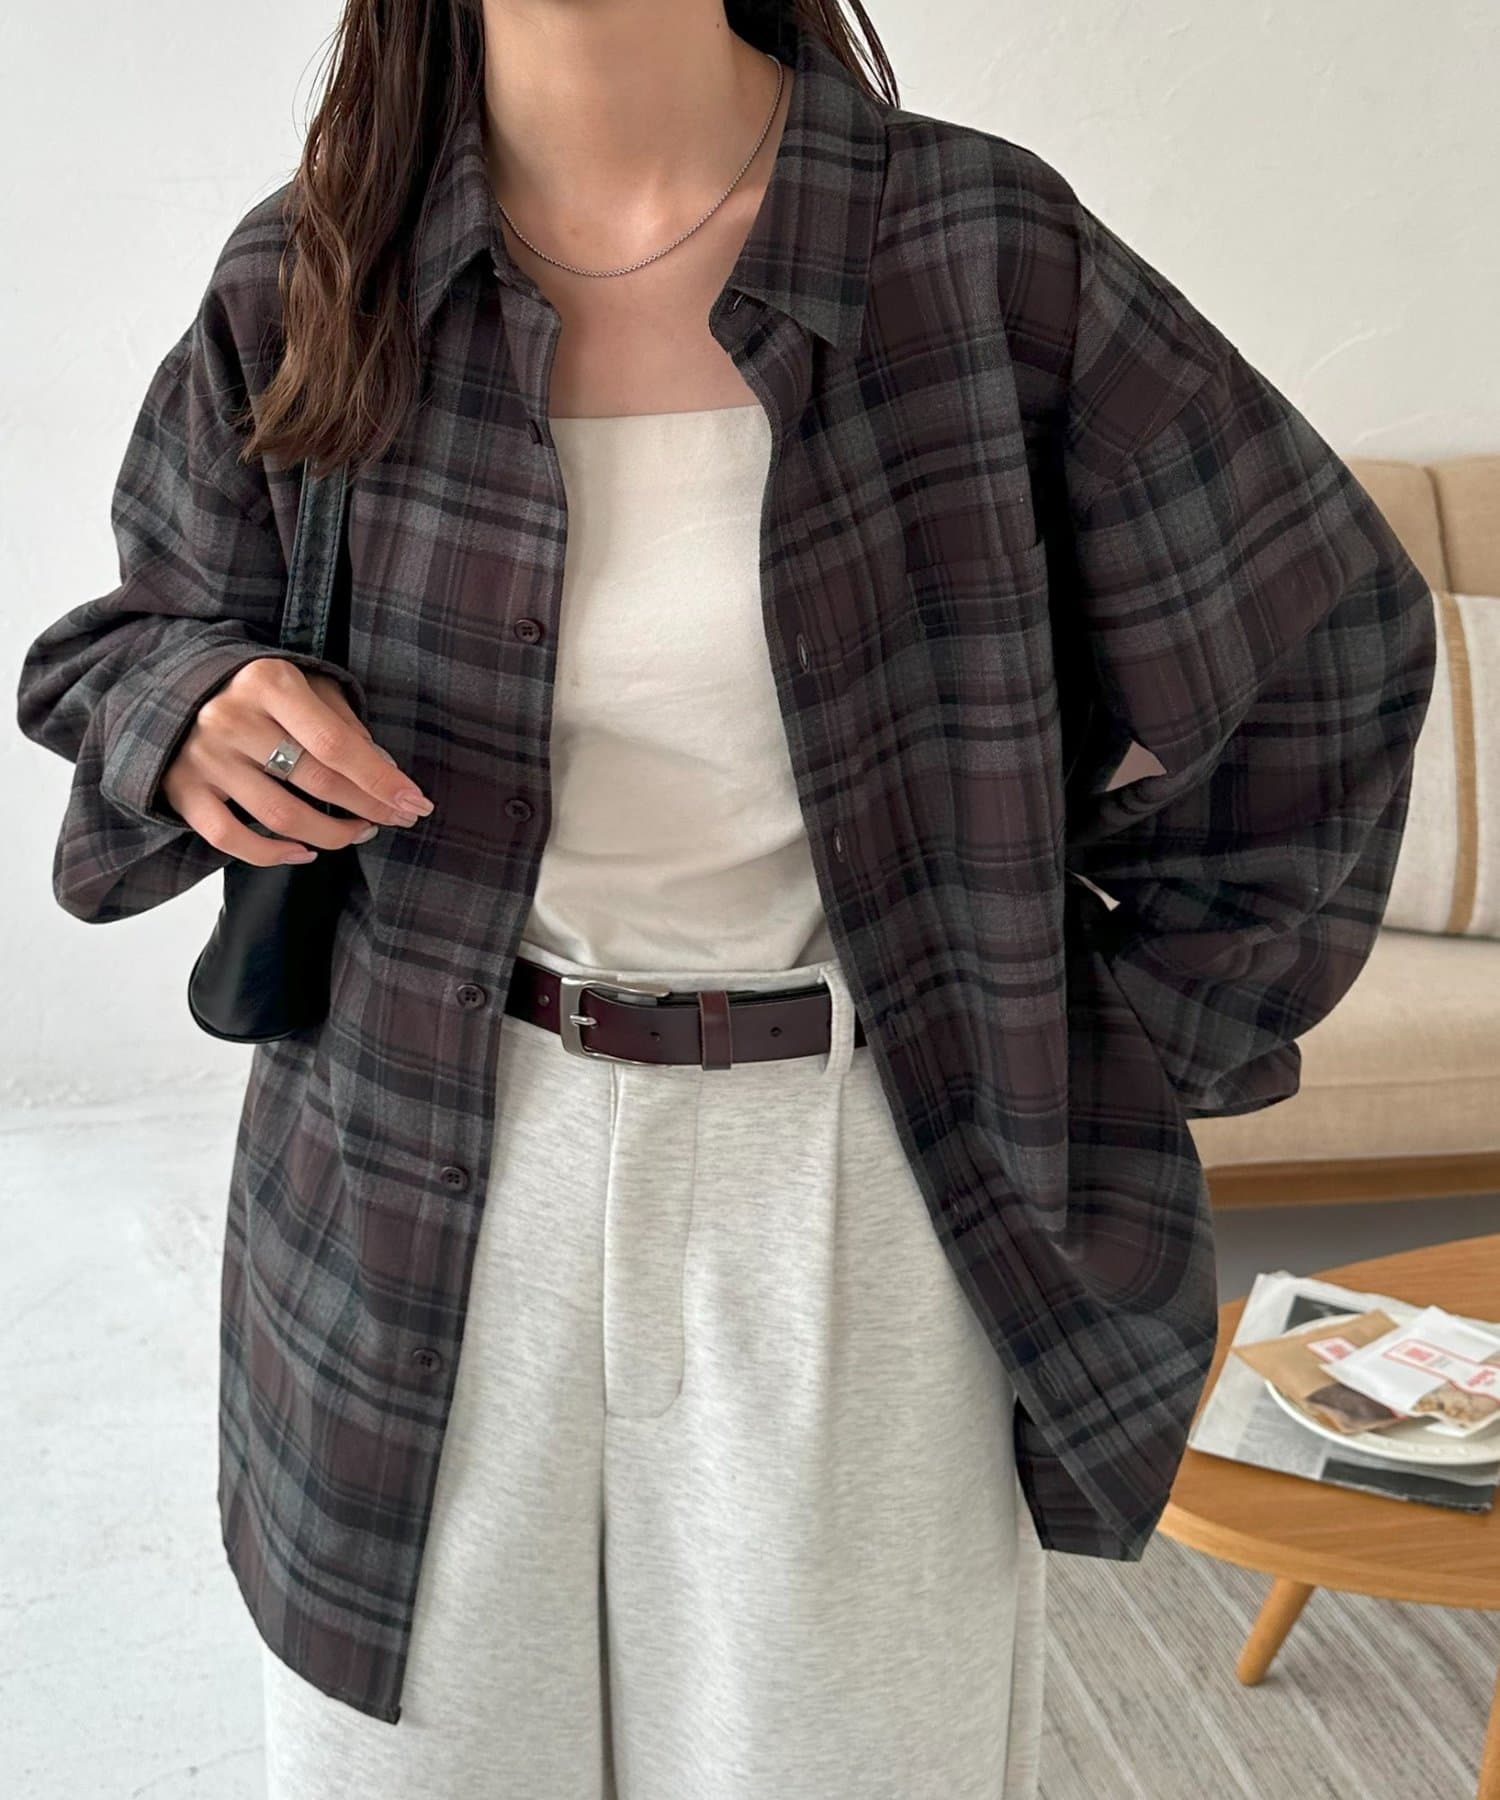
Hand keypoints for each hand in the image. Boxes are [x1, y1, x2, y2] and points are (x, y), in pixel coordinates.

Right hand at [159, 657, 432, 865]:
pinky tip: (306, 852)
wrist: (172, 690)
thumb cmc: (255, 691)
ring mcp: (204, 758)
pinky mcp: (181, 791)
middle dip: (368, 808)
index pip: (337, 744)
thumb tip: (386, 770)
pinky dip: (273, 855)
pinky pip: (232, 840)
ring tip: (359, 832)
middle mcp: (231, 718)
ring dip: (332, 834)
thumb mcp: (303, 684)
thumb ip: (343, 721)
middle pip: (316, 781)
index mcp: (268, 683)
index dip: (381, 780)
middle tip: (397, 819)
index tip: (415, 803)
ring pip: (281, 817)